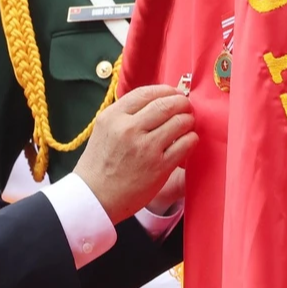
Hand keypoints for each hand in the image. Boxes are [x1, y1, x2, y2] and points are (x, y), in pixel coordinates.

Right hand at [72, 86, 195, 222]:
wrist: (95, 197)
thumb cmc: (100, 163)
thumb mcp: (104, 129)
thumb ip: (126, 114)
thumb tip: (157, 100)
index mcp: (113, 116)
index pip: (146, 93)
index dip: (166, 91)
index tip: (174, 94)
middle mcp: (129, 129)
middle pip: (166, 105)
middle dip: (181, 103)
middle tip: (186, 107)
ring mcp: (145, 148)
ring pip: (180, 122)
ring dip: (188, 120)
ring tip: (187, 124)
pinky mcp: (159, 166)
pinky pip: (186, 144)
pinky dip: (191, 139)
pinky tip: (188, 141)